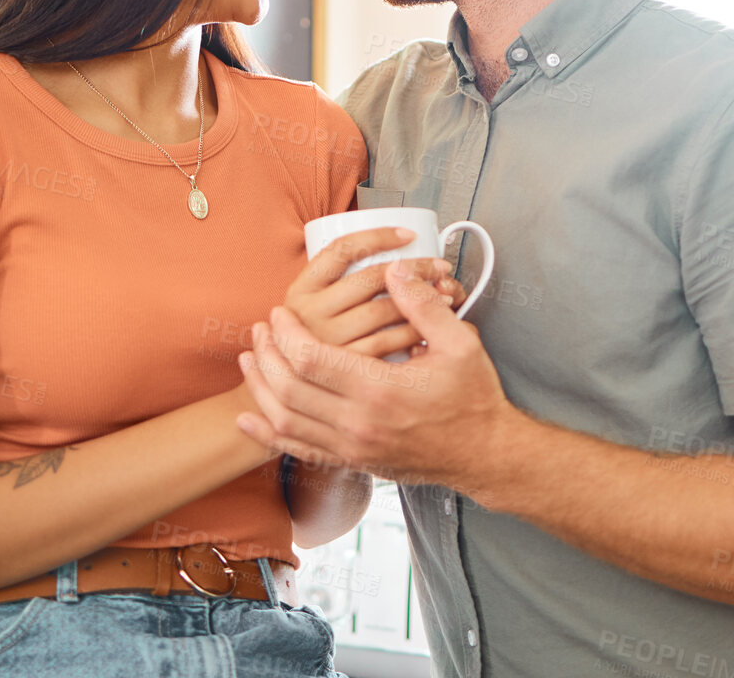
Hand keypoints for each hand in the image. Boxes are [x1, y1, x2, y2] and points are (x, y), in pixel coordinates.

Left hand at [238, 260, 517, 489]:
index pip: (311, 359)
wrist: (484, 454)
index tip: (279, 314)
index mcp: (380, 391)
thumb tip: (395, 270)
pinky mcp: (354, 462)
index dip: (286, 334)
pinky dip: (269, 434)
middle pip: (289, 389)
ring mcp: (353, 448)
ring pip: (286, 421)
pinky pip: (299, 450)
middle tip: (259, 331)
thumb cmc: (473, 399)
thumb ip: (423, 305)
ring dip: (260, 389)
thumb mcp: (460, 344)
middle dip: (266, 356)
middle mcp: (359, 424)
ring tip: (249, 362)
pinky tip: (252, 419)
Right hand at [282, 229, 467, 357]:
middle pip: (370, 278)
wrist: (302, 392)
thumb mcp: (319, 309)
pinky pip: (389, 342)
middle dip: (414, 268)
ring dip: (422, 298)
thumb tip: (394, 251)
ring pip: (384, 308)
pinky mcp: (345, 368)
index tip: (409, 235)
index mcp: (301, 290)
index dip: (378, 237)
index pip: (340, 250)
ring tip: (444, 295)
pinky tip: (430, 327)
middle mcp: (307, 316)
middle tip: (440, 268)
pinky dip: (415, 330)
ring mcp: (326, 343)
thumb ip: (340, 286)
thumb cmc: (323, 342)